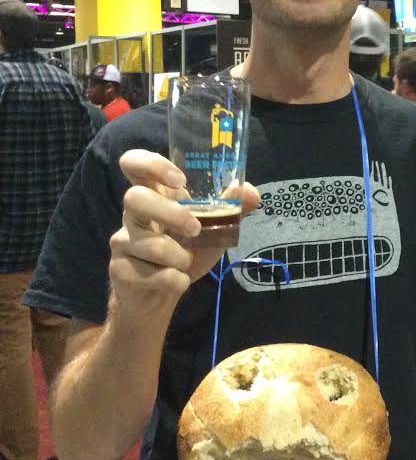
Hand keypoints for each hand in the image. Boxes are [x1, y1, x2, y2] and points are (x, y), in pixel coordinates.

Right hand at [108, 149, 259, 313]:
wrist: (159, 295)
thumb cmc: (184, 252)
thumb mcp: (212, 230)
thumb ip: (230, 209)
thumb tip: (251, 193)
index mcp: (154, 195)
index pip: (134, 163)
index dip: (152, 164)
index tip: (179, 179)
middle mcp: (132, 214)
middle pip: (134, 197)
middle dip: (172, 215)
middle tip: (195, 230)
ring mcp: (122, 241)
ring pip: (149, 244)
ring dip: (180, 258)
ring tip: (186, 262)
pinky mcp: (119, 270)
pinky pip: (152, 275)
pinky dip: (175, 281)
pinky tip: (176, 280)